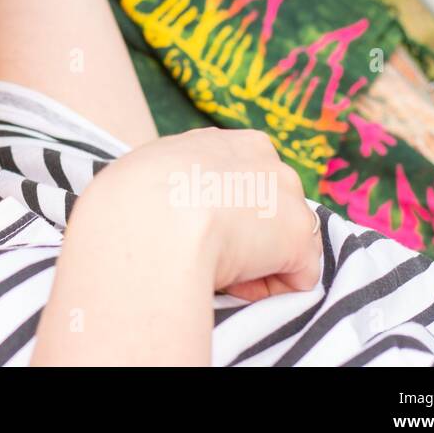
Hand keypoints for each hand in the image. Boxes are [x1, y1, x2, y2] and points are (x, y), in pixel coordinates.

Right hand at [89, 126, 322, 299]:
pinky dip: (271, 289)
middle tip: (208, 255)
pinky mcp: (300, 236)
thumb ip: (175, 179)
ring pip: (287, 243)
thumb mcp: (149, 171)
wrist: (154, 217)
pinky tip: (235, 284)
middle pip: (269, 210)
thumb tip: (170, 205)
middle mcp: (266, 160)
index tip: (199, 232)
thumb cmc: (133, 199)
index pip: (243, 181)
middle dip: (248, 237)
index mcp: (228, 142)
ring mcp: (287, 197)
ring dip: (259, 263)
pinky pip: (298, 276)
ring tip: (218, 272)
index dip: (225, 214)